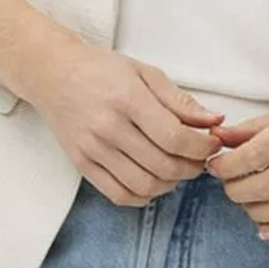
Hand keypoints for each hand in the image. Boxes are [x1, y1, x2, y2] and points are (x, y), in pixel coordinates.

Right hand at [26, 43, 225, 206]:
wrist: (53, 74)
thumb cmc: (102, 70)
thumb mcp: (145, 73)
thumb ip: (180, 100)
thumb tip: (215, 121)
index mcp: (128, 99)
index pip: (175, 138)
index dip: (201, 147)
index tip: (212, 143)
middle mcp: (109, 127)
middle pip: (163, 165)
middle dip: (192, 167)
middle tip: (199, 159)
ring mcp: (93, 149)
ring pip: (144, 185)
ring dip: (171, 184)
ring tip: (178, 169)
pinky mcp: (82, 164)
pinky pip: (119, 195)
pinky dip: (143, 196)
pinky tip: (154, 181)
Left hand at [205, 86, 268, 242]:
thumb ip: (253, 128)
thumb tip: (217, 140)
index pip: (256, 153)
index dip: (229, 167)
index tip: (215, 169)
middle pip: (268, 184)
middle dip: (238, 192)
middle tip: (228, 189)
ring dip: (257, 213)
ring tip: (247, 206)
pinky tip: (266, 229)